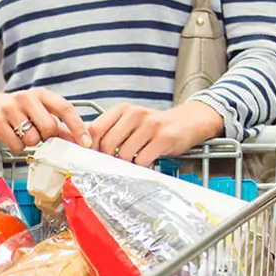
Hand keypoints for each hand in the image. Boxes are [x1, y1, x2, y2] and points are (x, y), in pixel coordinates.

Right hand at [0, 89, 91, 152]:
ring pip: (32, 139)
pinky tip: (11, 137)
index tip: (86, 143)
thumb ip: (59, 126)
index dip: (78, 127)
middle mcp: (25, 98)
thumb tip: (80, 142)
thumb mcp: (38, 112)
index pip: (65, 108)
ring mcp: (9, 109)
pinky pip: (16, 145)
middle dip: (46, 137)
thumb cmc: (17, 111)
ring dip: (30, 142)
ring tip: (21, 134)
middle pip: (49, 127)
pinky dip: (17, 147)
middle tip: (38, 134)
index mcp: (41, 94)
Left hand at [88, 101, 224, 167]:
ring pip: (123, 154)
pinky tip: (144, 161)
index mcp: (122, 109)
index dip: (90, 147)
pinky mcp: (164, 137)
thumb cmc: (154, 126)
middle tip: (114, 163)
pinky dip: (140, 166)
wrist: (187, 121)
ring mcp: (150, 125)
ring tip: (133, 160)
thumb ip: (110, 131)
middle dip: (107, 159)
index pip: (95, 129)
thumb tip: (88, 149)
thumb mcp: (130, 122)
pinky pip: (142, 159)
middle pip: (107, 144)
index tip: (92, 157)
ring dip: (126, 163)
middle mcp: (135, 114)